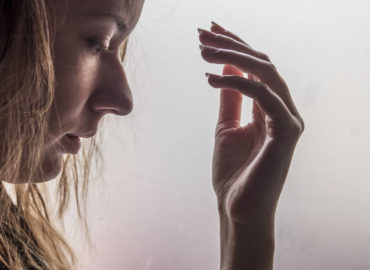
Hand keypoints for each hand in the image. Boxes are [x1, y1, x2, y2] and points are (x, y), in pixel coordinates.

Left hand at [198, 22, 303, 224]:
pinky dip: (237, 81)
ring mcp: (288, 119)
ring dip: (233, 55)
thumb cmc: (233, 171)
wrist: (238, 208)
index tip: (209, 31)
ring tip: (203, 49)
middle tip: (202, 32)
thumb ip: (230, 98)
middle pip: (262, 62)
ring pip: (266, 72)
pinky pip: (263, 95)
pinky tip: (210, 77)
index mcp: (270, 108)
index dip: (235, 45)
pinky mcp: (286, 131)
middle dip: (232, 43)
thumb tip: (222, 68)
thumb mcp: (226, 127)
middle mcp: (283, 109)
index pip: (256, 67)